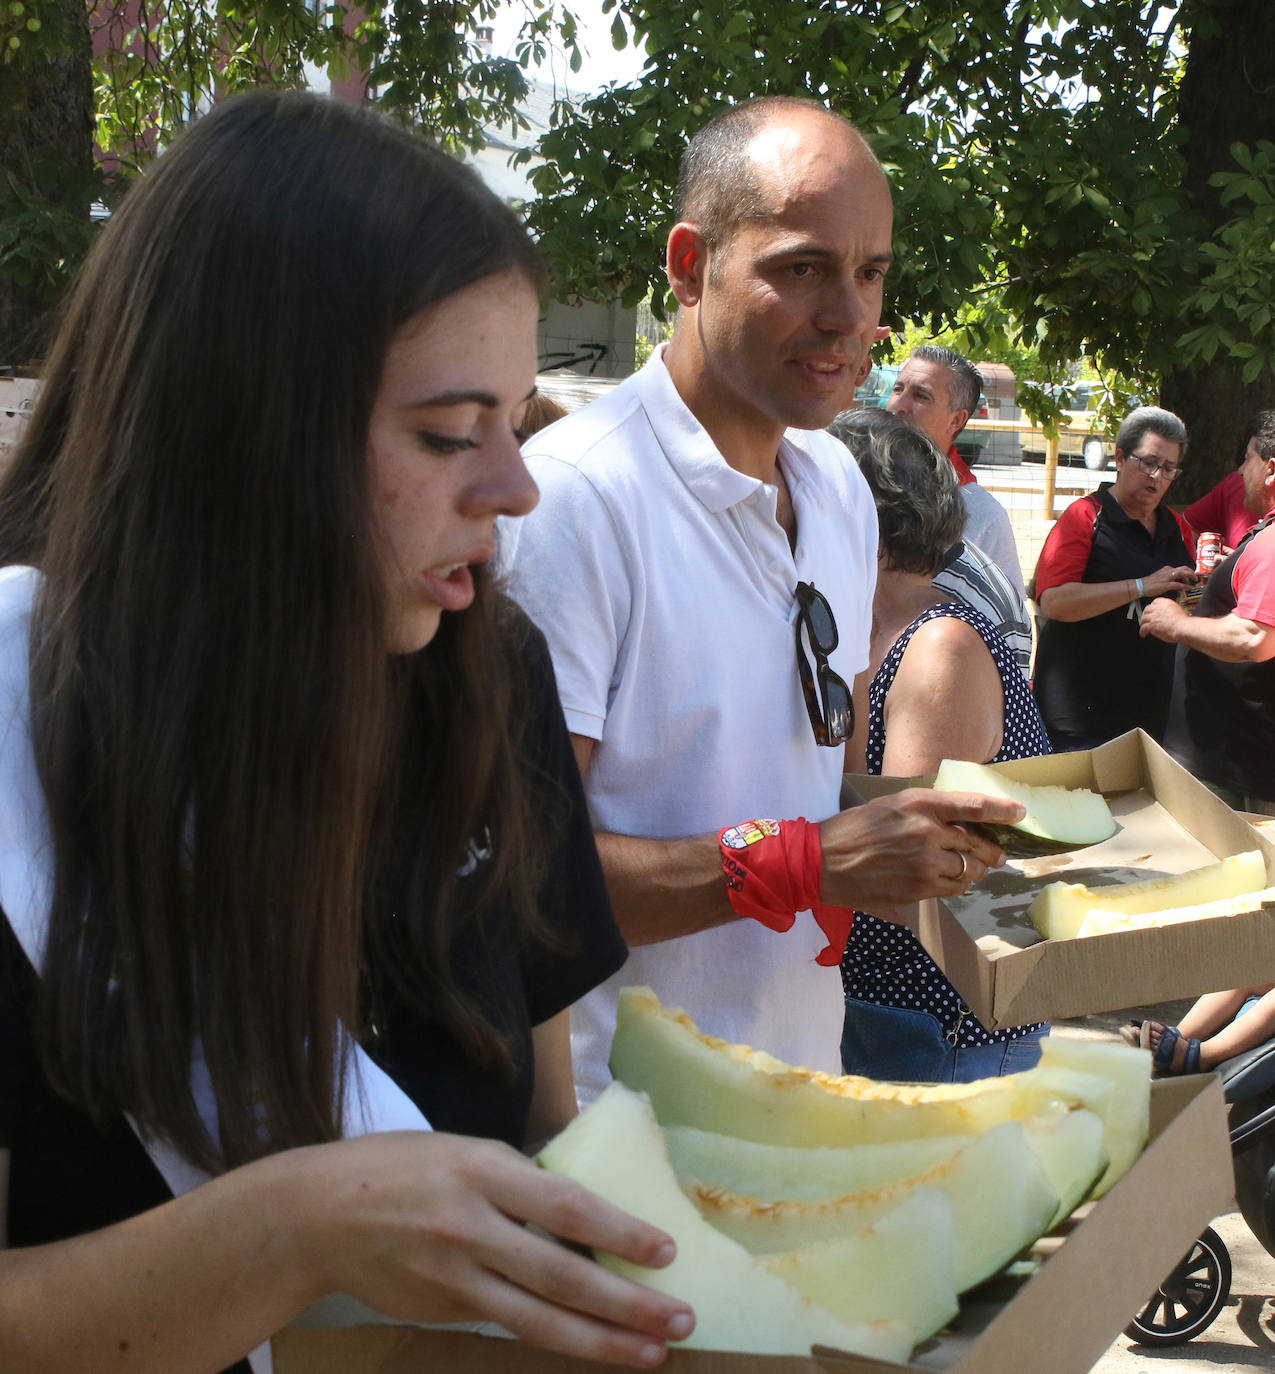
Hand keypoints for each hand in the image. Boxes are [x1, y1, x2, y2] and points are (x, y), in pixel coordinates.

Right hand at [294, 1132, 693, 1367]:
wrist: (318, 1214)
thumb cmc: (401, 1167)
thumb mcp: (463, 1151)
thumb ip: (516, 1179)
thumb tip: (581, 1207)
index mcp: (482, 1170)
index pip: (565, 1204)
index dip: (618, 1232)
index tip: (665, 1251)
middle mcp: (470, 1227)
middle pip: (561, 1274)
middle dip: (626, 1304)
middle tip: (681, 1320)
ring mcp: (453, 1278)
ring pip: (538, 1320)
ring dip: (601, 1341)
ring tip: (653, 1353)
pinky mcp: (442, 1312)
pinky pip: (508, 1324)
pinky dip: (553, 1333)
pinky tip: (590, 1342)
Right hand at [818, 787, 1023, 917]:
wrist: (823, 861)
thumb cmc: (852, 830)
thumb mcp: (888, 806)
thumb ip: (922, 810)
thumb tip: (955, 821)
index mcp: (917, 803)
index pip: (970, 805)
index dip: (1000, 809)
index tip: (1020, 812)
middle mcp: (925, 830)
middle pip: (975, 842)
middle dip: (991, 850)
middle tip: (998, 854)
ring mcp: (923, 861)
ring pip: (968, 868)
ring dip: (975, 870)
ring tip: (974, 870)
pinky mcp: (919, 887)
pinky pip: (954, 888)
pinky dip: (960, 885)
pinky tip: (955, 881)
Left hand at [1139, 595, 1188, 640]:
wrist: (1183, 627)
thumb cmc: (1184, 621)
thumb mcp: (1178, 609)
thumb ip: (1171, 609)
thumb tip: (1169, 613)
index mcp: (1165, 603)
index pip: (1155, 602)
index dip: (1153, 607)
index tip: (1153, 610)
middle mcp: (1158, 608)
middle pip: (1147, 609)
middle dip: (1146, 614)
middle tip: (1147, 618)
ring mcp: (1153, 617)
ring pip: (1143, 618)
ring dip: (1143, 622)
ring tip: (1144, 625)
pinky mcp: (1151, 625)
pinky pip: (1143, 628)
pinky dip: (1142, 632)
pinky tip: (1143, 634)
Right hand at [1143, 564, 1195, 597]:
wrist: (1140, 586)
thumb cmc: (1149, 583)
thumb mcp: (1160, 577)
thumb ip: (1168, 577)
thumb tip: (1176, 582)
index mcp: (1167, 569)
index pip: (1181, 568)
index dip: (1188, 571)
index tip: (1192, 576)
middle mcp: (1168, 571)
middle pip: (1184, 568)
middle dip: (1192, 572)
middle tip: (1196, 578)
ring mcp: (1167, 577)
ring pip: (1183, 574)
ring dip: (1191, 577)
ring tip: (1195, 581)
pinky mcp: (1166, 585)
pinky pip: (1179, 584)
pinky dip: (1185, 586)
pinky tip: (1189, 588)